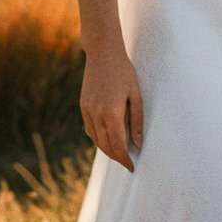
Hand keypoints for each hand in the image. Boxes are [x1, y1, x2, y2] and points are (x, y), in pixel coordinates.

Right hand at [80, 47, 143, 171]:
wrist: (103, 53)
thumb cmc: (124, 72)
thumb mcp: (135, 94)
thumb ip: (136, 121)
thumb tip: (138, 145)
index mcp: (111, 113)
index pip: (118, 145)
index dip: (125, 159)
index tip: (132, 167)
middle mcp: (96, 115)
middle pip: (106, 145)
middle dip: (117, 157)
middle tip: (127, 163)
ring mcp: (87, 111)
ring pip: (96, 139)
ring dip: (107, 149)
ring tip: (119, 153)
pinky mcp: (83, 106)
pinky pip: (89, 129)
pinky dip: (98, 138)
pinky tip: (106, 139)